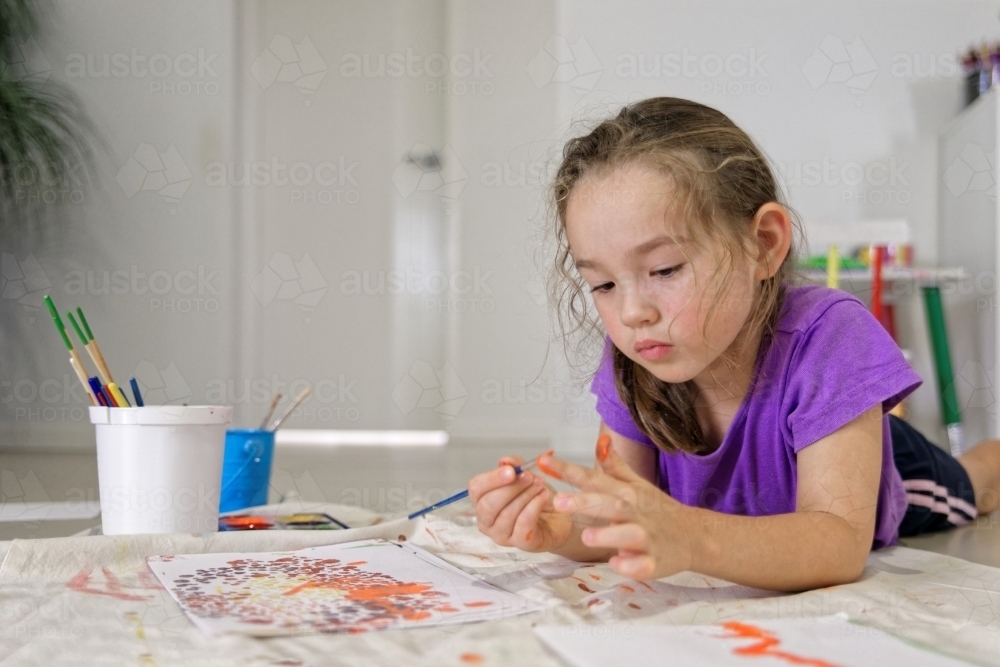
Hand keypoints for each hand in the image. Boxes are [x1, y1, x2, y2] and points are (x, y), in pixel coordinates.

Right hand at [468, 455, 573, 552]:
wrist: (560, 518)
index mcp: (483, 501)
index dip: (492, 478)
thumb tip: (505, 462)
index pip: (476, 489)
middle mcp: (487, 521)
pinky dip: (534, 506)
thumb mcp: (525, 476)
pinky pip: (524, 523)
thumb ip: (514, 466)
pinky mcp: (521, 544)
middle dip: (510, 488)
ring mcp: (502, 536)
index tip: (511, 470)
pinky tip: (543, 497)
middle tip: (529, 477)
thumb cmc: (536, 498)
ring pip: (506, 514)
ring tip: (540, 485)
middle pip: (488, 504)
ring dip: (525, 495)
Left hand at [537, 442, 698, 579]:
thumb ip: (614, 466)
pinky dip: (631, 565)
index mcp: (627, 493)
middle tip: (559, 502)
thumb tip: (601, 440)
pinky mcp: (655, 562)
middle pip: (610, 505)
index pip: (594, 478)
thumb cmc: (657, 510)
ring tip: (587, 536)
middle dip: (585, 502)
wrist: (694, 536)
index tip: (543, 462)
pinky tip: (617, 562)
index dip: (567, 470)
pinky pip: (642, 565)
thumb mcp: (637, 484)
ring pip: (628, 535)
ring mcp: (647, 538)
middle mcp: (636, 512)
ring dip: (608, 535)